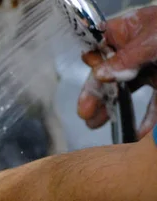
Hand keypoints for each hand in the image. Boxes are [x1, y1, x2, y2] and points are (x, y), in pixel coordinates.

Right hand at [77, 5, 156, 138]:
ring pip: (129, 90)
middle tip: (87, 115)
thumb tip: (100, 74)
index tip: (93, 83)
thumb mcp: (155, 40)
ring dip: (115, 109)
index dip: (94, 66)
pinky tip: (140, 134)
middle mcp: (138, 50)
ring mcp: (153, 67)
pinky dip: (148, 119)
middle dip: (98, 96)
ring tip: (99, 126)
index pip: (102, 47)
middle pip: (111, 74)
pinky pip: (154, 104)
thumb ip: (127, 58)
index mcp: (131, 31)